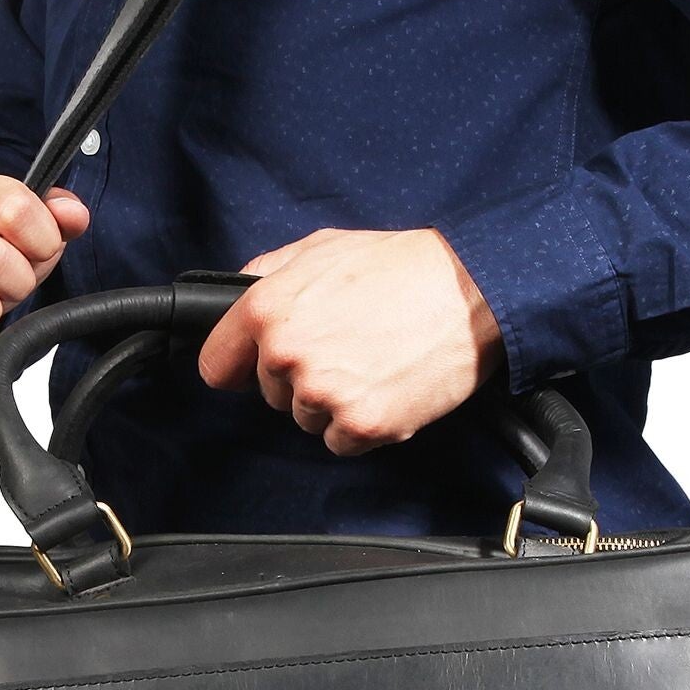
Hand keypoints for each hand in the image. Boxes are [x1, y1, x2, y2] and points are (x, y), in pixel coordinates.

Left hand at [197, 228, 503, 455]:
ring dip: (334, 403)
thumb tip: (239, 295)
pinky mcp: (362, 425)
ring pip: (307, 420)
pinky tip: (387, 387)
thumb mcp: (322, 247)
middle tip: (347, 347)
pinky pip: (342, 442)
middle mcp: (287, 355)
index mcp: (268, 309)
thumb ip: (270, 273)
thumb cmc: (404, 266)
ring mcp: (324, 394)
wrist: (473, 291)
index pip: (217, 365)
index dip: (239, 367)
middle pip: (269, 395)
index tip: (254, 369)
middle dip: (301, 378)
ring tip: (373, 362)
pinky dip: (363, 424)